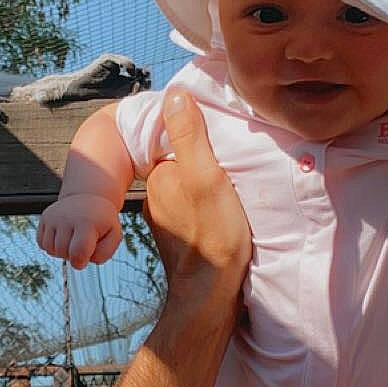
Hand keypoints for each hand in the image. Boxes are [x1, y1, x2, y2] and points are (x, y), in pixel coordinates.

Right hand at [37, 193, 121, 268]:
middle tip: (82, 244)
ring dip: (62, 251)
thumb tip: (83, 261)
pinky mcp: (45, 217)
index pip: (78, 253)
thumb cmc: (102, 220)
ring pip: (51, 250)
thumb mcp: (114, 235)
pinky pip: (42, 244)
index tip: (85, 258)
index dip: (80, 262)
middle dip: (73, 256)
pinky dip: (52, 246)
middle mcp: (67, 217)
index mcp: (86, 222)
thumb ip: (104, 254)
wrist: (88, 197)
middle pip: (63, 253)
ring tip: (72, 239)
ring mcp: (54, 217)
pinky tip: (63, 236)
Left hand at [144, 89, 250, 304]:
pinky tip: (222, 208)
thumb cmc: (213, 234)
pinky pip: (190, 204)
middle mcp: (155, 192)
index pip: (175, 136)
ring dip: (204, 179)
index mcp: (159, 173)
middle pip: (181, 158)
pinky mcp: (178, 232)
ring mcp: (165, 214)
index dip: (197, 130)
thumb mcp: (206, 177)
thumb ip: (190, 135)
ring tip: (231, 184)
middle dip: (201, 155)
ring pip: (186, 182)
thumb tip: (174, 93)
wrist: (210, 293)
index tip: (221, 133)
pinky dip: (204, 201)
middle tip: (232, 160)